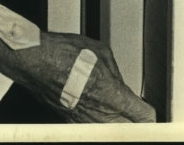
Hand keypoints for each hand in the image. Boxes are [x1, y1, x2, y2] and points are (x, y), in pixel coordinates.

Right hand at [0, 29, 155, 121]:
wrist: (35, 61)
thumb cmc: (62, 53)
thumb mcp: (100, 52)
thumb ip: (116, 72)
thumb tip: (119, 82)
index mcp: (113, 95)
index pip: (145, 117)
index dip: (148, 110)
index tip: (147, 106)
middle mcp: (102, 114)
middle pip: (133, 130)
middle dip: (135, 121)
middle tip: (134, 110)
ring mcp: (87, 121)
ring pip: (113, 131)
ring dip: (118, 122)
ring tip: (114, 108)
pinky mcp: (73, 122)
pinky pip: (95, 127)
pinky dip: (100, 120)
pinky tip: (96, 107)